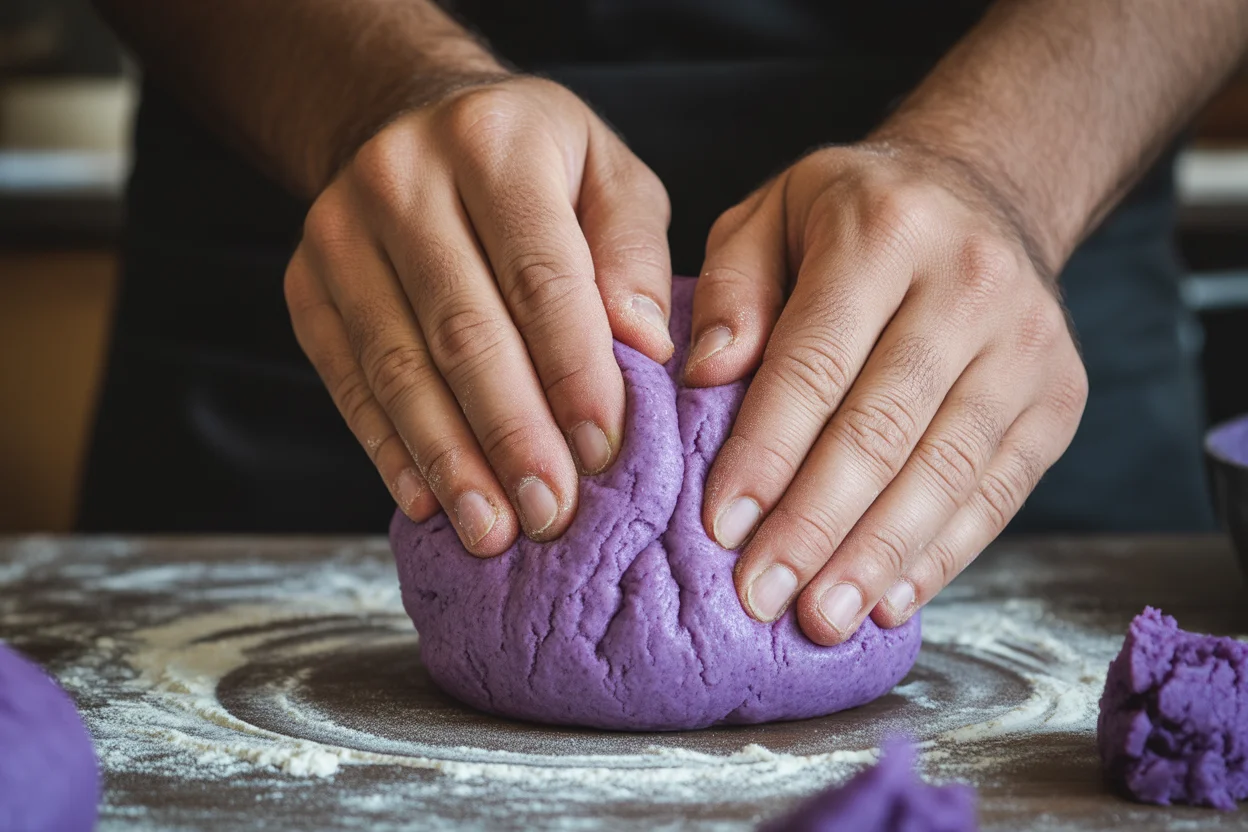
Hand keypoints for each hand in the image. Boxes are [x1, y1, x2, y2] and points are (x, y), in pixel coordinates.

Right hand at [285, 76, 672, 553]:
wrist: (405, 117)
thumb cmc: (534, 162)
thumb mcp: (608, 174)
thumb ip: (633, 253)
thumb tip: (645, 350)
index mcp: (494, 144)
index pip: (540, 277)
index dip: (572, 372)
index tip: (603, 452)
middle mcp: (403, 179)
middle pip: (463, 330)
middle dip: (512, 434)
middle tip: (551, 513)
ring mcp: (339, 233)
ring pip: (398, 365)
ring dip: (449, 458)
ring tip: (492, 529)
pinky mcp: (306, 285)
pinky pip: (347, 379)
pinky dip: (388, 448)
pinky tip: (428, 499)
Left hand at [684, 142, 1087, 643]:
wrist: (984, 193)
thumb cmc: (853, 216)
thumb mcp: (771, 215)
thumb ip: (732, 288)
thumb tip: (705, 377)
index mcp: (884, 229)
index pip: (814, 363)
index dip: (766, 452)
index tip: (721, 525)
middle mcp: (969, 283)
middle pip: (883, 428)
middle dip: (815, 524)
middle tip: (762, 595)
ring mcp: (1028, 344)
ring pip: (945, 471)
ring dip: (877, 557)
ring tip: (821, 617)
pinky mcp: (1060, 396)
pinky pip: (996, 491)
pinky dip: (941, 553)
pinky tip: (890, 598)